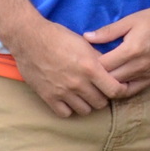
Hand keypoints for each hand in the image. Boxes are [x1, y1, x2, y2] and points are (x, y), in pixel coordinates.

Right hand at [9, 19, 129, 117]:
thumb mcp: (84, 43)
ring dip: (87, 104)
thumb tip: (111, 69)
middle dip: (102, 96)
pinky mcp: (48, 97)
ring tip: (83, 95)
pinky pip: (65, 113)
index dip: (120, 91)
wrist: (29, 38)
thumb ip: (99, 59)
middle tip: (98, 89)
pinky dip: (69, 108)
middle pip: (101, 103)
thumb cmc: (58, 37)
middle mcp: (78, 83)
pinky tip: (68, 99)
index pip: (114, 90)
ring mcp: (63, 92)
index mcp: (90, 68)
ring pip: (85, 111)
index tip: (118, 88)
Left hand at [82, 5, 149, 96]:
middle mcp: (138, 66)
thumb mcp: (129, 21)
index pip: (103, 65)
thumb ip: (107, 31)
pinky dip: (120, 90)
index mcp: (131, 50)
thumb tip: (86, 37)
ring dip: (107, 84)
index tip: (84, 59)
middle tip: (87, 70)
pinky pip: (132, 91)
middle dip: (96, 76)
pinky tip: (113, 85)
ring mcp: (146, 75)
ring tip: (98, 78)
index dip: (90, 64)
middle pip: (109, 79)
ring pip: (119, 88)